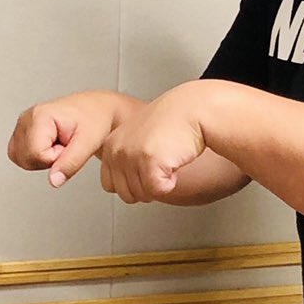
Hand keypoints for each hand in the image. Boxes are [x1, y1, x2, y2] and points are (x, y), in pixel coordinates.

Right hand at [7, 91, 124, 186]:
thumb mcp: (89, 143)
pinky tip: (50, 146)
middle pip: (26, 159)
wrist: (96, 110)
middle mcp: (26, 118)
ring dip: (42, 160)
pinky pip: (21, 157)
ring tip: (59, 144)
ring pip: (21, 160)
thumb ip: (70, 163)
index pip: (36, 154)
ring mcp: (22, 125)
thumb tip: (54, 181)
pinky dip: (36, 158)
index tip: (68, 145)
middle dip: (48, 161)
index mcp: (40, 115)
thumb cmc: (94, 120)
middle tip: (65, 145)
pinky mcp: (22, 132)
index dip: (55, 157)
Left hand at [98, 88, 209, 202]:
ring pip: (143, 194)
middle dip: (146, 187)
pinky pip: (158, 191)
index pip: (110, 186)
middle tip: (160, 165)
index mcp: (110, 145)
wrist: (193, 109)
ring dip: (159, 183)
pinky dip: (171, 182)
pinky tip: (173, 161)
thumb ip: (123, 158)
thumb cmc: (171, 123)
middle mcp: (116, 150)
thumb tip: (119, 184)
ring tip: (166, 159)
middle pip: (126, 194)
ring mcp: (131, 156)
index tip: (146, 169)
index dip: (132, 184)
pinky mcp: (148, 161)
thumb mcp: (135, 138)